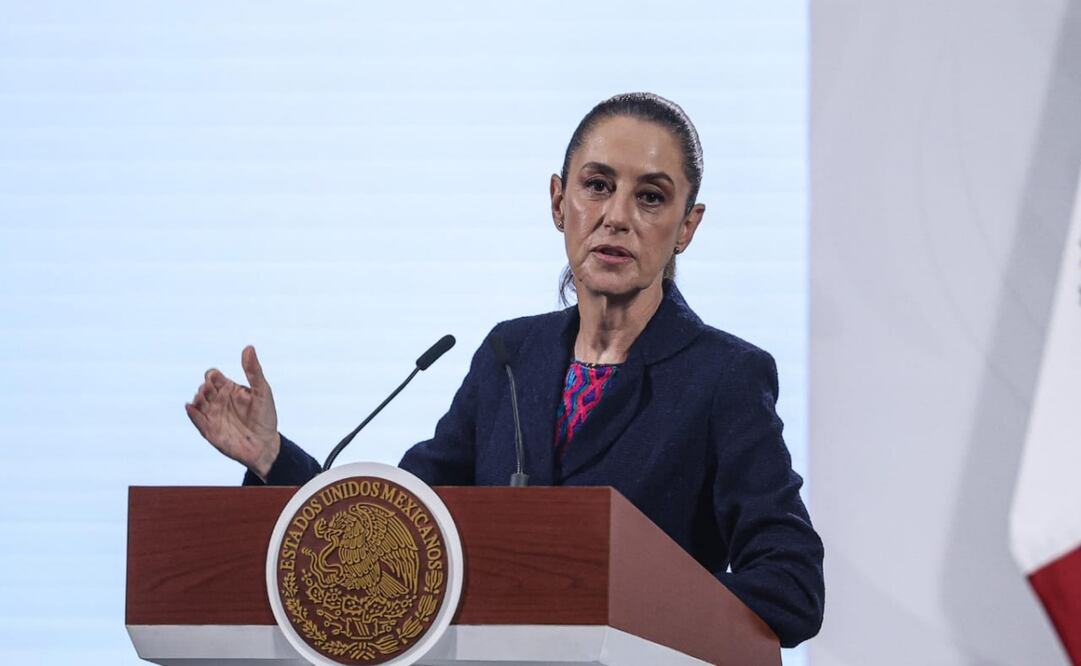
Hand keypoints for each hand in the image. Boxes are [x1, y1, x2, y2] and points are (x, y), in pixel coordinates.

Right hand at [185, 345, 280, 480]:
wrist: (265, 445)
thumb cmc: (265, 417)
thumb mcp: (262, 391)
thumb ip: (254, 370)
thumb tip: (248, 347)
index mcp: (229, 389)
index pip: (212, 376)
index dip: (212, 375)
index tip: (217, 380)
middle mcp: (219, 400)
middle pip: (203, 387)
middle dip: (204, 387)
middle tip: (210, 391)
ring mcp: (213, 415)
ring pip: (197, 401)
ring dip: (197, 398)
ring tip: (202, 398)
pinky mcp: (209, 430)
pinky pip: (195, 419)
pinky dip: (191, 412)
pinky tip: (191, 407)